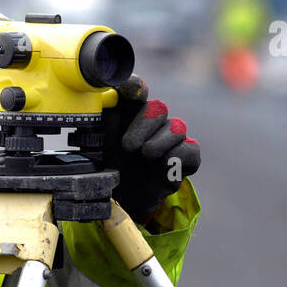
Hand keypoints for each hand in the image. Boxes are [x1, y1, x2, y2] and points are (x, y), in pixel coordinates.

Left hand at [104, 75, 199, 224]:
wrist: (119, 200)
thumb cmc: (106, 167)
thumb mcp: (95, 145)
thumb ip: (100, 119)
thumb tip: (102, 95)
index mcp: (127, 113)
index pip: (135, 91)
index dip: (134, 86)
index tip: (129, 91)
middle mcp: (151, 123)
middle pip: (158, 107)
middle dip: (144, 124)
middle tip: (128, 146)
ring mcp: (169, 141)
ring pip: (177, 126)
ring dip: (159, 142)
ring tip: (145, 156)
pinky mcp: (183, 160)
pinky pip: (191, 149)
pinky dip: (179, 156)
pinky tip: (164, 165)